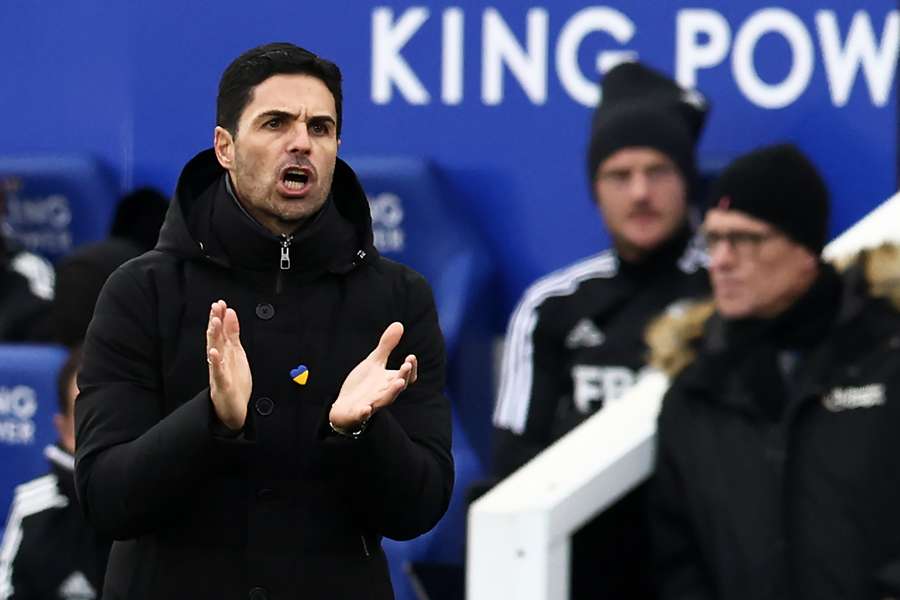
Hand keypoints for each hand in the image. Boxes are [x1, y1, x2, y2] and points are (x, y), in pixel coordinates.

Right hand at [206, 299, 251, 429]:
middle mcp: (219, 360)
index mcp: (224, 352)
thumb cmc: (234, 381)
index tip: (221, 303)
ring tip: (214, 323)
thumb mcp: (236, 353)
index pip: (221, 332)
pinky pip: (218, 372)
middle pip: (216, 338)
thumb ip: (233, 334)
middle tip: (216, 307)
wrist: (232, 410)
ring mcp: (219, 372)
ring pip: (215, 352)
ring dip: (214, 337)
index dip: (220, 317)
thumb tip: (231, 313)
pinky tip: (214, 352)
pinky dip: (216, 362)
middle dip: (216, 322)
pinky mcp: (222, 384)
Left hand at [329, 322, 416, 430]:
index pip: (407, 377)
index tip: (410, 357)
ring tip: (399, 382)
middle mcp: (384, 393)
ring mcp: (372, 403)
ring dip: (393, 391)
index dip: (411, 369)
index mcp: (389, 381)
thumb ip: (386, 346)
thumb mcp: (374, 362)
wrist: (345, 406)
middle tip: (406, 365)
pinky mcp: (358, 412)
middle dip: (403, 375)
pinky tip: (365, 409)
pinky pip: (363, 414)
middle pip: (398, 386)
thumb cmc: (364, 384)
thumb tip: (399, 324)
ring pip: (385, 400)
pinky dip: (365, 412)